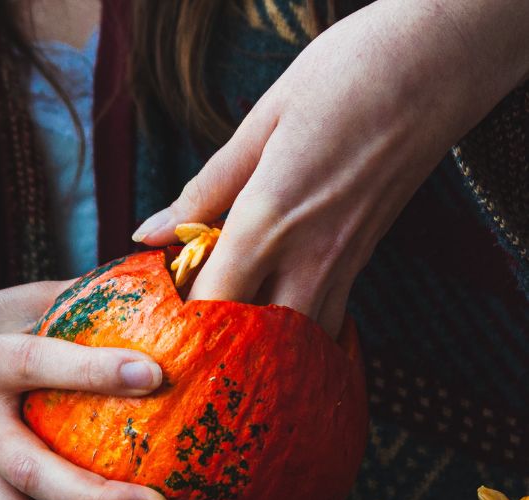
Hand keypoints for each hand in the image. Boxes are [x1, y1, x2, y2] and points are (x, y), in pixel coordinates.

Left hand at [133, 0, 528, 338]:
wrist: (441, 62)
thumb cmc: (348, 75)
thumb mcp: (262, 122)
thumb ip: (205, 188)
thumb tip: (149, 231)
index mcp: (268, 219)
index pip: (212, 301)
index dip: (181, 320)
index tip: (159, 316)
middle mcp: (308, 256)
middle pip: (253, 339)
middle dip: (218, 345)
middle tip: (189, 332)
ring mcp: (342, 264)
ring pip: (295, 341)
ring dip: (260, 345)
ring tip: (229, 332)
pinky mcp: (362, 261)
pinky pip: (326, 319)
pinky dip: (297, 331)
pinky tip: (275, 315)